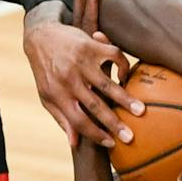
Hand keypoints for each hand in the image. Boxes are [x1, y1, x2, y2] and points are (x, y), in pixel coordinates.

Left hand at [24, 0, 139, 148]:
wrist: (40, 36)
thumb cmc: (46, 71)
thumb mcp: (47, 96)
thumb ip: (61, 119)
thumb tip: (74, 144)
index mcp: (57, 94)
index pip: (78, 120)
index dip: (95, 134)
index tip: (111, 144)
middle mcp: (69, 79)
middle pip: (94, 106)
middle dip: (114, 123)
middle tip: (131, 136)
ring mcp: (80, 62)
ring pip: (107, 84)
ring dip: (125, 99)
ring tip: (141, 111)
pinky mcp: (91, 45)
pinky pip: (113, 56)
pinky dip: (123, 67)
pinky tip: (126, 77)